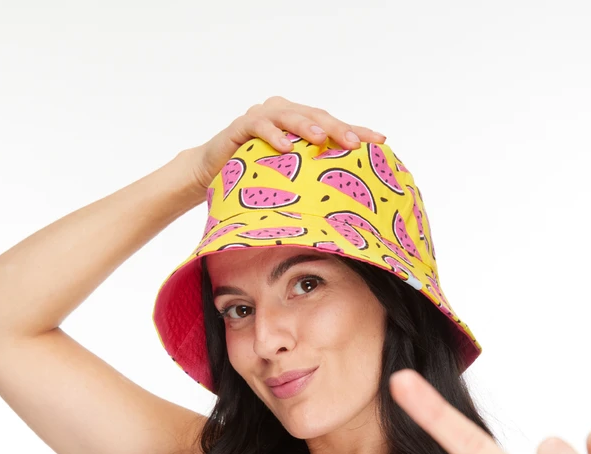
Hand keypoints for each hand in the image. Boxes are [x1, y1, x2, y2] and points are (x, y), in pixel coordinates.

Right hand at [185, 95, 386, 196]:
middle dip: (338, 129)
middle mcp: (283, 113)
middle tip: (356, 144)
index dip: (357, 131)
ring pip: (290, 116)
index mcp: (300, 123)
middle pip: (317, 116)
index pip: (333, 125)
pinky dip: (273, 135)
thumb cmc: (253, 176)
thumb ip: (310, 177)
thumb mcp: (287, 178)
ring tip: (323, 139)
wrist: (209, 171)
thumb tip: (345, 203)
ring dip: (307, 127)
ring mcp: (262, 116)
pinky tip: (286, 147)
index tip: (382, 141)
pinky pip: (259, 126)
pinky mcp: (240, 125)